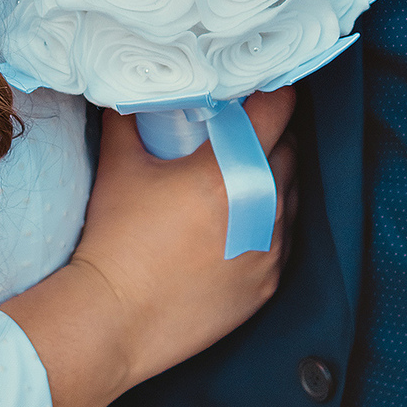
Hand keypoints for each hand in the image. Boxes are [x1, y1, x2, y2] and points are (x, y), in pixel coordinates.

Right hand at [0, 87, 297, 406]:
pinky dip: (269, 221)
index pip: (277, 112)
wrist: (115, 319)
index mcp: (230, 174)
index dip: (272, 92)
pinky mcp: (268, 284)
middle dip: (269, 134)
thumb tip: (128, 89)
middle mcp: (262, 210)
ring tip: (238, 174)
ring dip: (273, 177)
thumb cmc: (117, 240)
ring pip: (291, 194)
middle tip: (239, 129)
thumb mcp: (119, 165)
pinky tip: (239, 219)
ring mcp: (269, 251)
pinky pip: (284, 238)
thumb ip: (127, 118)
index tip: (259, 87)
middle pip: (288, 150)